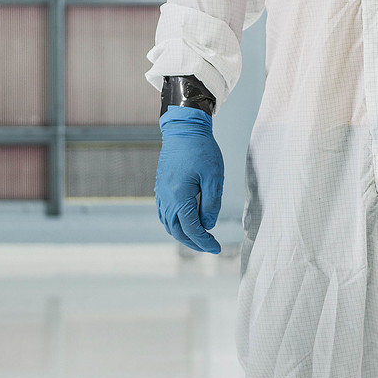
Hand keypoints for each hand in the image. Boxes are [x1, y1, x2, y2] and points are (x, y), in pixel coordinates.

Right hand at [155, 106, 223, 253]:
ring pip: (168, 223)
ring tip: (199, 238)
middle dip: (193, 242)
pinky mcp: (161, 187)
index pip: (191, 228)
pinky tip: (186, 223)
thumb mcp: (213, 177)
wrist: (184, 129)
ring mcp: (161, 193)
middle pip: (176, 230)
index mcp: (179, 196)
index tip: (216, 248)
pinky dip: (174, 223)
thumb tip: (208, 225)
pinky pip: (165, 213)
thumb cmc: (201, 150)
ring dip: (183, 234)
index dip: (204, 241)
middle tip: (210, 247)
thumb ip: (211, 204)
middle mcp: (166, 197)